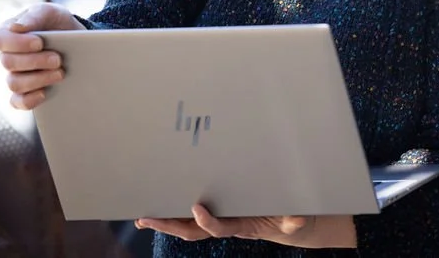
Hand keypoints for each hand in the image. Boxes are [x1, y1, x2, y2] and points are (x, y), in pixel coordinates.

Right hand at [0, 2, 84, 109]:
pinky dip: (29, 100)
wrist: (79, 41)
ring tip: (60, 73)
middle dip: (35, 61)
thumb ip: (35, 15)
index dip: (18, 43)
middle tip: (58, 59)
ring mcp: (16, 75)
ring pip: (14, 83)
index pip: (0, 40)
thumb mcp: (52, 12)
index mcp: (10, 34)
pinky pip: (18, 102)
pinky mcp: (27, 91)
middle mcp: (9, 56)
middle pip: (9, 63)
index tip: (39, 42)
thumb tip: (16, 27)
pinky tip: (45, 93)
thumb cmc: (59, 23)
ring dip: (38, 79)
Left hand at [136, 205, 310, 244]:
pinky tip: (161, 209)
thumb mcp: (294, 220)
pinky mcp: (220, 212)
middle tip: (147, 219)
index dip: (207, 221)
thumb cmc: (288, 219)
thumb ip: (293, 222)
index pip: (219, 227)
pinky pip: (193, 216)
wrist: (287, 224)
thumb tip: (295, 220)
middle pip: (192, 231)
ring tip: (143, 218)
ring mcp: (220, 220)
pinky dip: (175, 213)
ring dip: (165, 222)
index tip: (196, 207)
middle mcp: (225, 225)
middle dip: (168, 226)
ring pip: (187, 225)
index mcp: (241, 226)